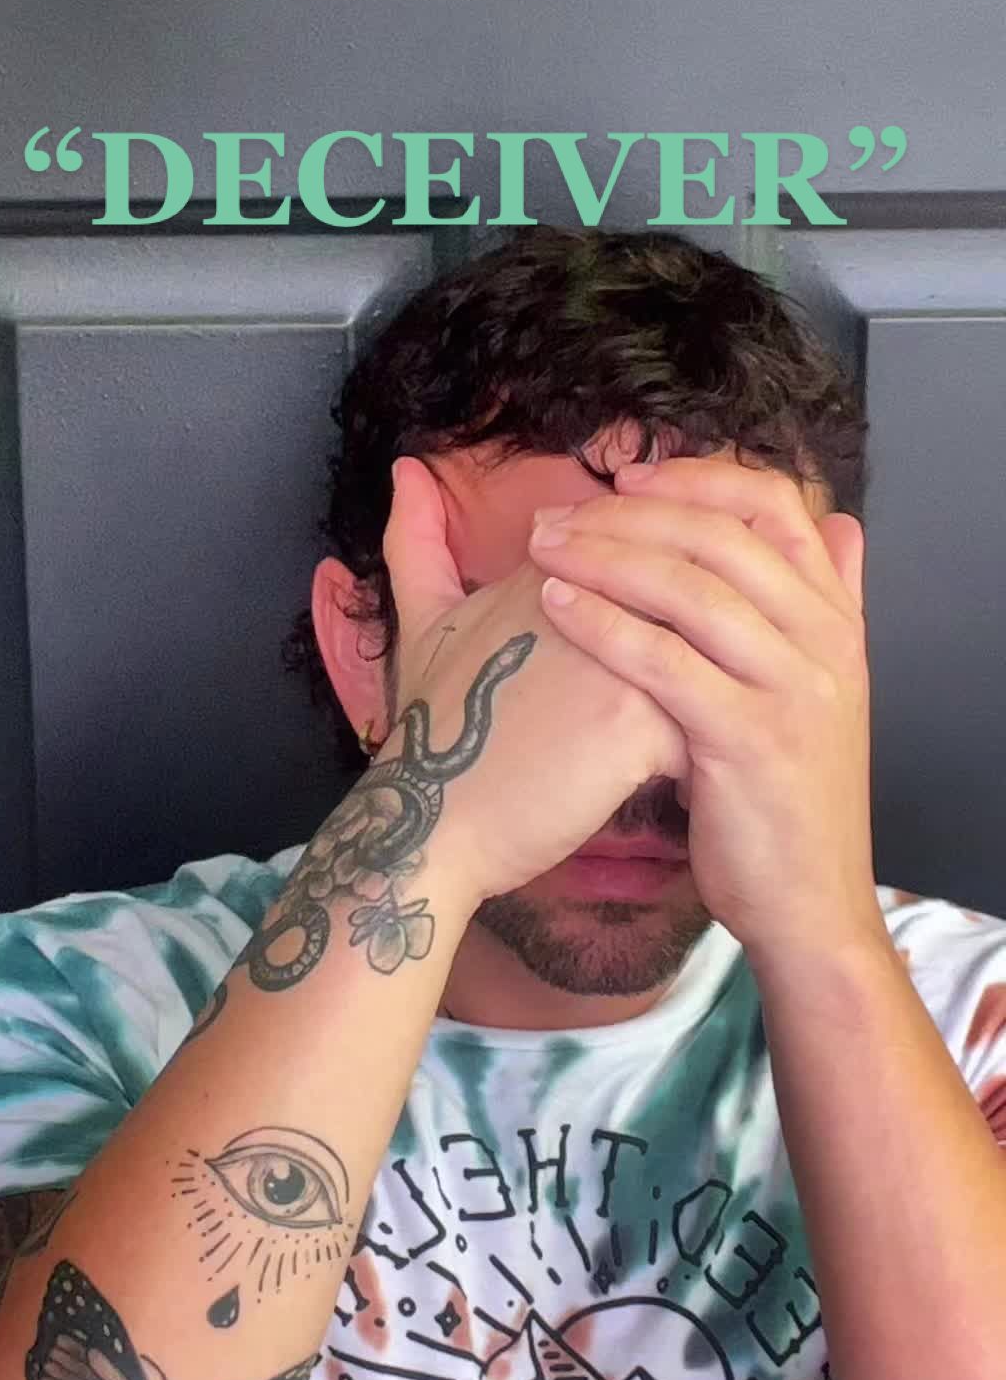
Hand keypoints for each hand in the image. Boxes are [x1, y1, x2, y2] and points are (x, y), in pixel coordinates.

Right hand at [379, 456, 692, 905]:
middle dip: (703, 645)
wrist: (428, 820)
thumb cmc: (433, 730)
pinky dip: (708, 752)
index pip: (646, 550)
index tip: (657, 648)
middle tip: (695, 701)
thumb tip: (407, 469)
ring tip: (694, 745)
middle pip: (689, 593)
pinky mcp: (641, 718)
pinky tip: (689, 784)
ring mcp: (621, 650)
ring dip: (714, 695)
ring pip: (711, 654)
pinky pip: (710, 718)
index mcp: (553, 562)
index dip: (661, 606)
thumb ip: (418, 541)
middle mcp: (594, 592)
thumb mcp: (420, 622)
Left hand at [527, 455, 887, 965]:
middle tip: (554, 516)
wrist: (808, 903)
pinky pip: (667, 662)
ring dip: (605, 557)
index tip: (625, 477)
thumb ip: (827, 606)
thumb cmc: (784, 796)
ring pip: (693, 589)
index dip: (696, 478)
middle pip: (723, 535)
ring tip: (539, 549)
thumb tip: (840, 526)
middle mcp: (825, 641)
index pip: (776, 504)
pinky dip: (606, 625)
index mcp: (836, 617)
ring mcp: (794, 689)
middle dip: (629, 514)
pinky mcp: (752, 741)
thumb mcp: (818, 690)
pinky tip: (555, 608)